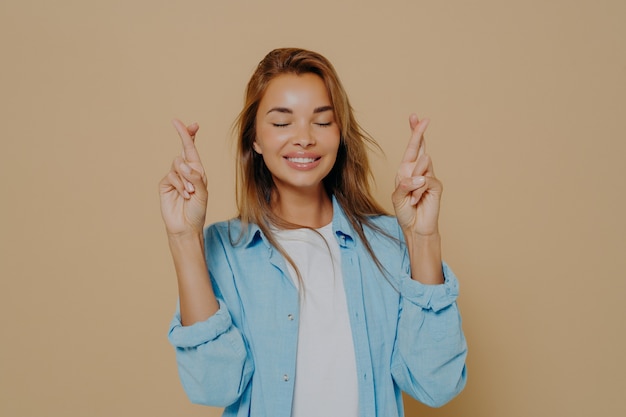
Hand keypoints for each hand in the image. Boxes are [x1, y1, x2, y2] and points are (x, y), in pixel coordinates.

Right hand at [159, 119, 207, 236]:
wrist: (186, 226)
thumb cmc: (197, 211)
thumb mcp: (202, 193)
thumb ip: (195, 177)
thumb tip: (183, 164)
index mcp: (197, 171)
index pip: (192, 149)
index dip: (190, 135)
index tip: (191, 123)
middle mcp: (185, 172)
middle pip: (183, 150)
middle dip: (185, 138)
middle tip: (180, 127)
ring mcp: (174, 177)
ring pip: (178, 164)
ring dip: (187, 178)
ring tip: (191, 193)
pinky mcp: (165, 184)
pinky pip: (172, 176)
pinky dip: (180, 185)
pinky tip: (185, 195)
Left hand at [391, 114, 442, 235]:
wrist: (415, 227)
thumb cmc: (405, 212)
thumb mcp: (398, 197)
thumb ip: (404, 185)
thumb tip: (420, 177)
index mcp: (406, 170)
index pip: (412, 149)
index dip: (414, 133)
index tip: (415, 117)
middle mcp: (418, 171)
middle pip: (420, 147)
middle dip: (419, 133)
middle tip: (424, 119)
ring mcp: (429, 177)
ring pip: (422, 163)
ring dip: (412, 180)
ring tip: (411, 196)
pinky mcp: (436, 185)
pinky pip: (425, 180)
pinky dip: (417, 191)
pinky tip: (416, 200)